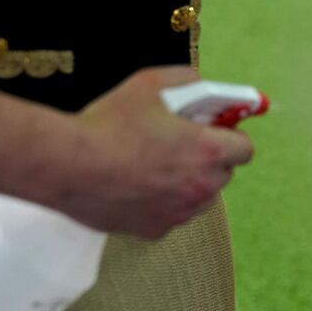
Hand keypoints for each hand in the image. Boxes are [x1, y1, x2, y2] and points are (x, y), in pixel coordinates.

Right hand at [66, 66, 253, 238]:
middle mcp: (202, 187)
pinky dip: (163, 203)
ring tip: (157, 166)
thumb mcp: (150, 84)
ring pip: (200, 198)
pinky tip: (138, 186)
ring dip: (189, 183)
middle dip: (210, 160)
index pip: (245, 150)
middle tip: (182, 145)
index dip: (232, 137)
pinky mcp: (156, 230)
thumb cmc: (108, 124)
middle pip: (224, 174)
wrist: (66, 165)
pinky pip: (172, 215)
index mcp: (209, 151)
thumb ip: (186, 80)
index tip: (216, 131)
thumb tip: (201, 84)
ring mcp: (180, 213)